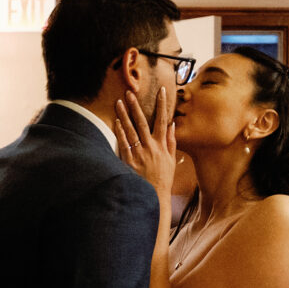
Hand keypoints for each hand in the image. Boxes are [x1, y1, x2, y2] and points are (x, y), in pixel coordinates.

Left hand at [114, 83, 183, 205]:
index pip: (163, 120)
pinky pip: (124, 144)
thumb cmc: (163, 179)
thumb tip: (172, 125)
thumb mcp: (171, 160)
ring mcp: (139, 154)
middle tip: (129, 92)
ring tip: (118, 102)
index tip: (161, 90)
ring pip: (131, 130)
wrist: (154, 196)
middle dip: (136, 106)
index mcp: (162, 145)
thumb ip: (171, 141)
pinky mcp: (129, 161)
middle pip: (142, 122)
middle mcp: (151, 147)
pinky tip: (116, 122)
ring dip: (124, 115)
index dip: (162, 104)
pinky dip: (120, 132)